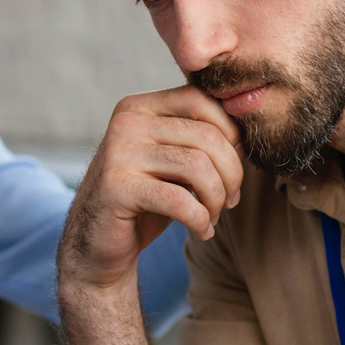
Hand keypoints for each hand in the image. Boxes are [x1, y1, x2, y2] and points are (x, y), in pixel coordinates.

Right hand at [59, 85, 243, 292]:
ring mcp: (118, 153)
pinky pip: (180, 201)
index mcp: (139, 106)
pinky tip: (201, 230)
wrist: (97, 244)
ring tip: (214, 215)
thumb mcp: (172, 160)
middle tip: (230, 200)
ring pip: (198, 167)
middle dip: (231, 173)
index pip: (200, 99)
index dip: (231, 133)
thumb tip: (246, 133)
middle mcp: (126, 122)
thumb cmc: (145, 199)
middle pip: (206, 135)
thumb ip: (201, 138)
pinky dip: (200, 220)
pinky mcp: (117, 188)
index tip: (235, 166)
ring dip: (217, 199)